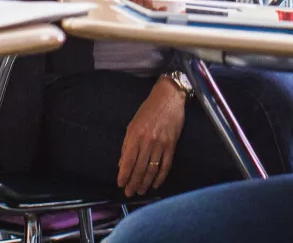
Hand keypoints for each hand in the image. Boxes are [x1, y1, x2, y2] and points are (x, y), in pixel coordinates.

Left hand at [116, 77, 186, 196]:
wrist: (169, 98)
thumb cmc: (148, 110)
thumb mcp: (132, 124)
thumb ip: (127, 144)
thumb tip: (122, 163)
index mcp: (135, 135)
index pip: (128, 160)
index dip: (124, 174)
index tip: (121, 184)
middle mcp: (148, 141)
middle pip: (140, 167)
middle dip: (133, 182)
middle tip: (129, 193)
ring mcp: (161, 143)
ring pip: (152, 169)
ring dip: (145, 182)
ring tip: (141, 191)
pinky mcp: (172, 145)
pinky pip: (166, 165)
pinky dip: (161, 176)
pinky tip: (156, 184)